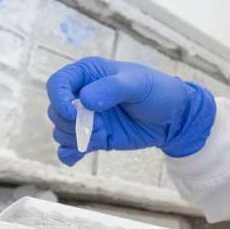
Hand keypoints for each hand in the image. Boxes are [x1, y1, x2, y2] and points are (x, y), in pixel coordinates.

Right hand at [46, 57, 215, 165]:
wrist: (174, 117)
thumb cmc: (157, 91)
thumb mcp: (137, 84)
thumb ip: (112, 88)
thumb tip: (84, 101)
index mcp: (88, 74)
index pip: (57, 83)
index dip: (58, 99)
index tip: (72, 113)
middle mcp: (82, 95)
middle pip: (55, 112)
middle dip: (72, 123)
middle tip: (100, 125)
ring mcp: (87, 118)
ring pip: (61, 132)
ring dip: (78, 138)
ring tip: (103, 134)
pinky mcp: (93, 138)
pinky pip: (68, 149)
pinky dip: (71, 154)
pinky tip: (82, 153)